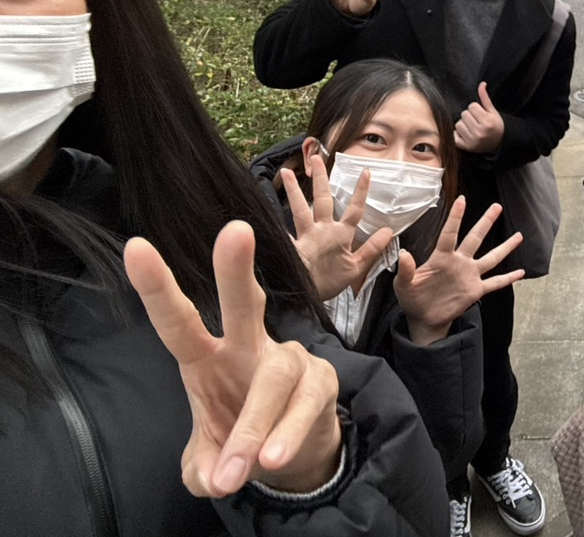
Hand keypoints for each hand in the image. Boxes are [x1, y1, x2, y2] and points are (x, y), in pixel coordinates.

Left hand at [124, 221, 342, 497]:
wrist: (294, 455)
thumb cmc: (241, 439)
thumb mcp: (210, 462)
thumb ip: (205, 466)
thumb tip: (214, 477)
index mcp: (207, 357)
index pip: (178, 322)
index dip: (157, 287)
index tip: (136, 247)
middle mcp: (249, 347)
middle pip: (246, 303)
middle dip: (237, 270)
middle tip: (235, 232)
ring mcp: (290, 361)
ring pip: (274, 377)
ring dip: (253, 426)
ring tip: (238, 472)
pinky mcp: (322, 381)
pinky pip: (305, 405)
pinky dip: (286, 434)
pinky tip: (272, 460)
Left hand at [281, 156, 394, 300]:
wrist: (309, 297)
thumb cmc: (331, 282)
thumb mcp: (356, 267)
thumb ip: (372, 248)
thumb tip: (389, 230)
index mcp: (341, 235)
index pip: (355, 210)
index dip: (361, 191)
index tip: (366, 172)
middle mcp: (323, 231)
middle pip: (323, 199)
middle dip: (321, 178)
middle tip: (316, 158)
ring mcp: (305, 237)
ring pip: (300, 208)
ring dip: (294, 190)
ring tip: (286, 172)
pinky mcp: (291, 246)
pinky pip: (281, 232)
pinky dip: (271, 225)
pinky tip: (259, 214)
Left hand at [394, 196, 523, 345]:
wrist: (423, 318)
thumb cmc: (412, 298)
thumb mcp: (404, 285)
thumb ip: (406, 270)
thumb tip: (404, 254)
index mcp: (441, 258)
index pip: (450, 234)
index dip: (456, 217)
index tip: (462, 200)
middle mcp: (459, 262)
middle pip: (475, 238)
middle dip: (486, 222)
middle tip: (496, 206)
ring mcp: (469, 275)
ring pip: (491, 258)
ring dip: (505, 247)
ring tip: (519, 235)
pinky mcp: (475, 290)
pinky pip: (495, 282)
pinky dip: (508, 278)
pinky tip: (521, 273)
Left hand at [453, 82, 504, 153]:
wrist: (498, 144)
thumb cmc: (495, 126)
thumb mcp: (493, 112)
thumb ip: (485, 98)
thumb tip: (482, 84)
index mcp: (487, 122)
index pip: (472, 106)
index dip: (476, 109)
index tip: (481, 114)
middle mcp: (480, 132)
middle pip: (464, 114)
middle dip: (469, 116)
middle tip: (476, 121)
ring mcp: (472, 141)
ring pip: (458, 124)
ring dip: (463, 124)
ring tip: (472, 128)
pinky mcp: (466, 147)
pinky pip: (454, 135)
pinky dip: (458, 134)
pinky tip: (466, 135)